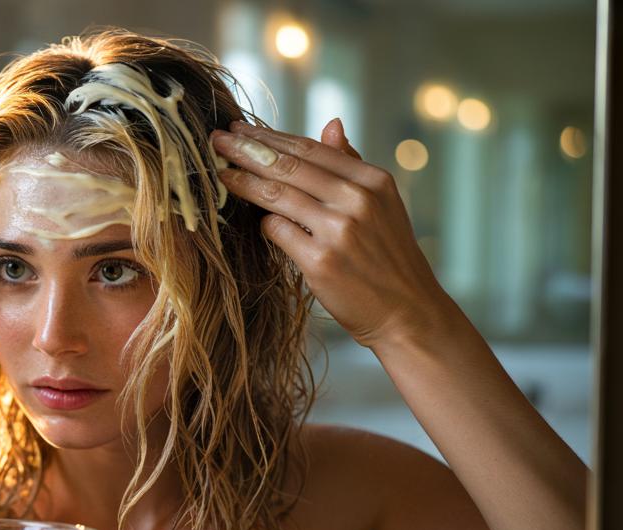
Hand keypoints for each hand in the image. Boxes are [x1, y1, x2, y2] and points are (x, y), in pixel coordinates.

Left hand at [211, 119, 452, 348]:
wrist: (406, 311)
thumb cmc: (388, 257)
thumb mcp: (382, 204)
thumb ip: (351, 165)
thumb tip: (331, 124)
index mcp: (373, 181)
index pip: (310, 149)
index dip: (270, 136)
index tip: (241, 128)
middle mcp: (357, 200)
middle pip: (288, 166)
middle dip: (247, 150)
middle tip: (216, 141)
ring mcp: (339, 231)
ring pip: (277, 195)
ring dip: (242, 181)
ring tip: (220, 173)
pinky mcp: (320, 262)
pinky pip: (277, 231)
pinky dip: (263, 223)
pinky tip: (251, 219)